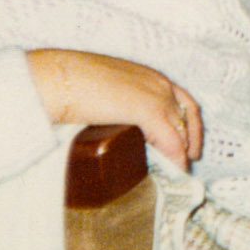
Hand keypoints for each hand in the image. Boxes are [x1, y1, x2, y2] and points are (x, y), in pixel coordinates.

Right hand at [26, 49, 201, 168]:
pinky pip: (172, 141)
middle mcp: (158, 83)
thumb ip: (113, 102)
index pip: (182, 100)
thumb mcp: (102, 88)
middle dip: (188, 141)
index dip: (188, 123)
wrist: (60, 77)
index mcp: (148, 76)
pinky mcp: (149, 111)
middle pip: (187, 116)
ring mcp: (157, 96)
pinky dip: (175, 158)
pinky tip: (175, 170)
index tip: (188, 142)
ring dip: (182, 154)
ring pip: (181, 130)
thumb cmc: (70, 81)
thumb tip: (109, 121)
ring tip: (178, 173)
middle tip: (184, 163)